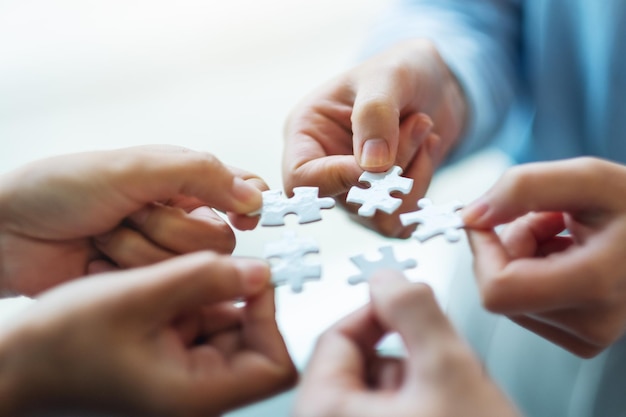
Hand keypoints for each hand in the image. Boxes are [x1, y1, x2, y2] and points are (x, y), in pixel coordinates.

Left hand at [0, 145, 266, 295]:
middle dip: (168, 228)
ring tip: (104, 235)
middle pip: (217, 239)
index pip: (242, 191)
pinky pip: (159, 287)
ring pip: (187, 266)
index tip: (243, 216)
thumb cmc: (63, 189)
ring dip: (138, 249)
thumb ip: (200, 174)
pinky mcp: (142, 285)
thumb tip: (254, 197)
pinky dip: (123, 272)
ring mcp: (160, 254)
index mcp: (184, 182)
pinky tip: (98, 259)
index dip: (249, 206)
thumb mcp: (135, 167)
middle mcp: (179, 217)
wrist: (8, 233)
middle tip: (130, 214)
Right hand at [0, 252, 295, 415]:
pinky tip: (159, 287)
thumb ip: (203, 280)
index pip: (275, 365)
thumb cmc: (58, 345)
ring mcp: (183, 375)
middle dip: (240, 300)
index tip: (253, 279)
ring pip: (228, 328)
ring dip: (211, 297)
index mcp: (195, 393)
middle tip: (214, 268)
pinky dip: (190, 300)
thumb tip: (260, 272)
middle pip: (255, 344)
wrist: (13, 364)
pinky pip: (201, 324)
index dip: (274, 320)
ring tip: (171, 281)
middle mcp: (196, 390)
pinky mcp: (169, 358)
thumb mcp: (137, 297)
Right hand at [283, 39, 466, 236]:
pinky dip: (422, 184)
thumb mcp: (387, 75)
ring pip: (378, 212)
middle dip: (391, 167)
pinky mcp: (383, 202)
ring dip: (411, 174)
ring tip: (422, 127)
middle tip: (418, 121)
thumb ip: (375, 114)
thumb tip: (372, 167)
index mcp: (307, 134)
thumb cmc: (401, 70)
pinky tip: (427, 149)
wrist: (435, 83)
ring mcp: (354, 189)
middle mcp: (325, 167)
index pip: (300, 180)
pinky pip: (401, 217)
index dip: (336, 178)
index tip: (378, 159)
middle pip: (347, 198)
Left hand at [292, 271, 517, 416]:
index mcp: (323, 416)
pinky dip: (418, 411)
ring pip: (377, 394)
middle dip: (406, 359)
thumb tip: (388, 278)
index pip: (336, 337)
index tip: (408, 304)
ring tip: (452, 409)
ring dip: (417, 388)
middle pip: (357, 367)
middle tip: (441, 371)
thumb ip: (414, 312)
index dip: (379, 312)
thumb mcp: (449, 372)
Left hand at [462, 157, 625, 356]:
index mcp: (595, 285)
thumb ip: (523, 188)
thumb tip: (471, 217)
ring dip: (524, 255)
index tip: (488, 218)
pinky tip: (569, 253)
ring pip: (511, 295)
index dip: (482, 251)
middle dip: (510, 245)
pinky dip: (535, 272)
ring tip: (566, 233)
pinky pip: (527, 304)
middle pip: (500, 288)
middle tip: (549, 218)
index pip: (497, 289)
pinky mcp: (582, 339)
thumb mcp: (588, 178)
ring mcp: (587, 337)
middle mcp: (591, 324)